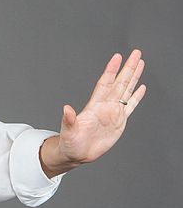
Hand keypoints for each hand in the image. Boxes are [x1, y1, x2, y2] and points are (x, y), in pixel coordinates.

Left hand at [52, 49, 145, 168]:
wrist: (77, 154)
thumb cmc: (70, 143)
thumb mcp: (68, 132)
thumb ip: (69, 120)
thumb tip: (66, 108)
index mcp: (94, 107)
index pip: (105, 84)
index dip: (111, 70)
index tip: (117, 57)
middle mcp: (105, 106)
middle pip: (120, 83)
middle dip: (128, 68)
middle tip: (136, 53)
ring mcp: (113, 113)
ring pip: (126, 91)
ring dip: (133, 77)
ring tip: (140, 63)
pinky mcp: (119, 122)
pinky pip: (131, 106)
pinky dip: (136, 97)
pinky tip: (142, 87)